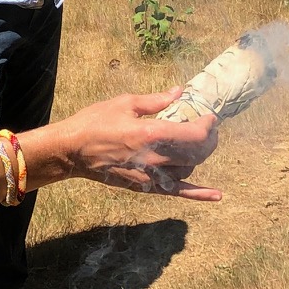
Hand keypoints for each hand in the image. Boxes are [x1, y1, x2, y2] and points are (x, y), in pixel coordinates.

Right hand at [50, 90, 220, 199]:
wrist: (72, 151)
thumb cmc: (95, 122)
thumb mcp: (125, 103)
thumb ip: (155, 100)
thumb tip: (179, 92)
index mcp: (150, 134)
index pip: (194, 135)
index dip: (208, 126)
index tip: (210, 117)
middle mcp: (154, 158)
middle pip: (196, 153)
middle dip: (208, 140)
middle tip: (208, 129)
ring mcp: (150, 176)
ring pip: (188, 169)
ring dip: (197, 157)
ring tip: (197, 145)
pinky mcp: (145, 186)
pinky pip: (177, 192)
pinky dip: (198, 194)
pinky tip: (217, 195)